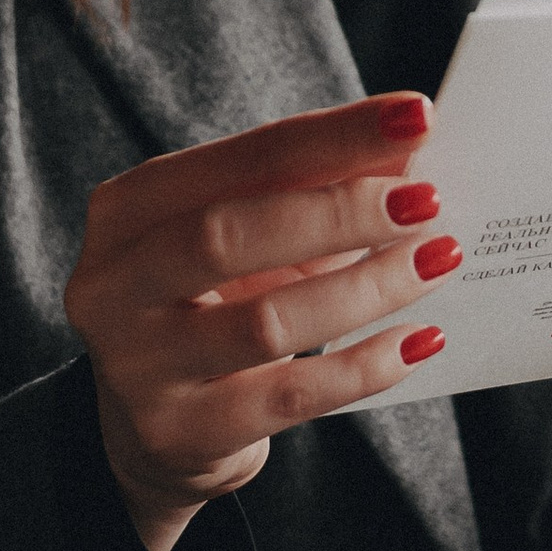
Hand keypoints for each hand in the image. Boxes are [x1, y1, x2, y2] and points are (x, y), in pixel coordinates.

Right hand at [66, 94, 458, 550]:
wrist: (153, 430)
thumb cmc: (213, 307)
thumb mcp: (249, 241)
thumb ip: (312, 192)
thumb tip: (409, 159)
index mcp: (128, 210)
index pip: (241, 158)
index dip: (333, 135)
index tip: (417, 118)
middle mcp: (114, 284)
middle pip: (230, 233)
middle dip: (341, 211)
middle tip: (428, 200)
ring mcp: (137, 366)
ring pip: (264, 323)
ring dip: (366, 288)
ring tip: (438, 261)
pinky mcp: (178, 432)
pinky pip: (288, 397)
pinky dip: (363, 367)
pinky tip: (418, 340)